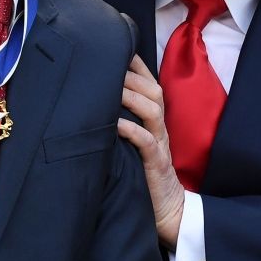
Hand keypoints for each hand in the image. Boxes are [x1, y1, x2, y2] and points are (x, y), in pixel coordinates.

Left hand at [117, 55, 184, 248]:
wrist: (169, 213)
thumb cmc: (144, 177)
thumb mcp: (132, 146)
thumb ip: (121, 124)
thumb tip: (91, 105)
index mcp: (154, 122)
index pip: (148, 85)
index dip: (135, 66)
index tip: (115, 47)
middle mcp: (159, 129)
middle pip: (152, 91)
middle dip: (131, 74)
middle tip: (107, 62)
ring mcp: (160, 145)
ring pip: (152, 110)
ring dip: (131, 96)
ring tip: (111, 86)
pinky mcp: (156, 166)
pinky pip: (147, 143)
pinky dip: (132, 131)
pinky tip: (115, 124)